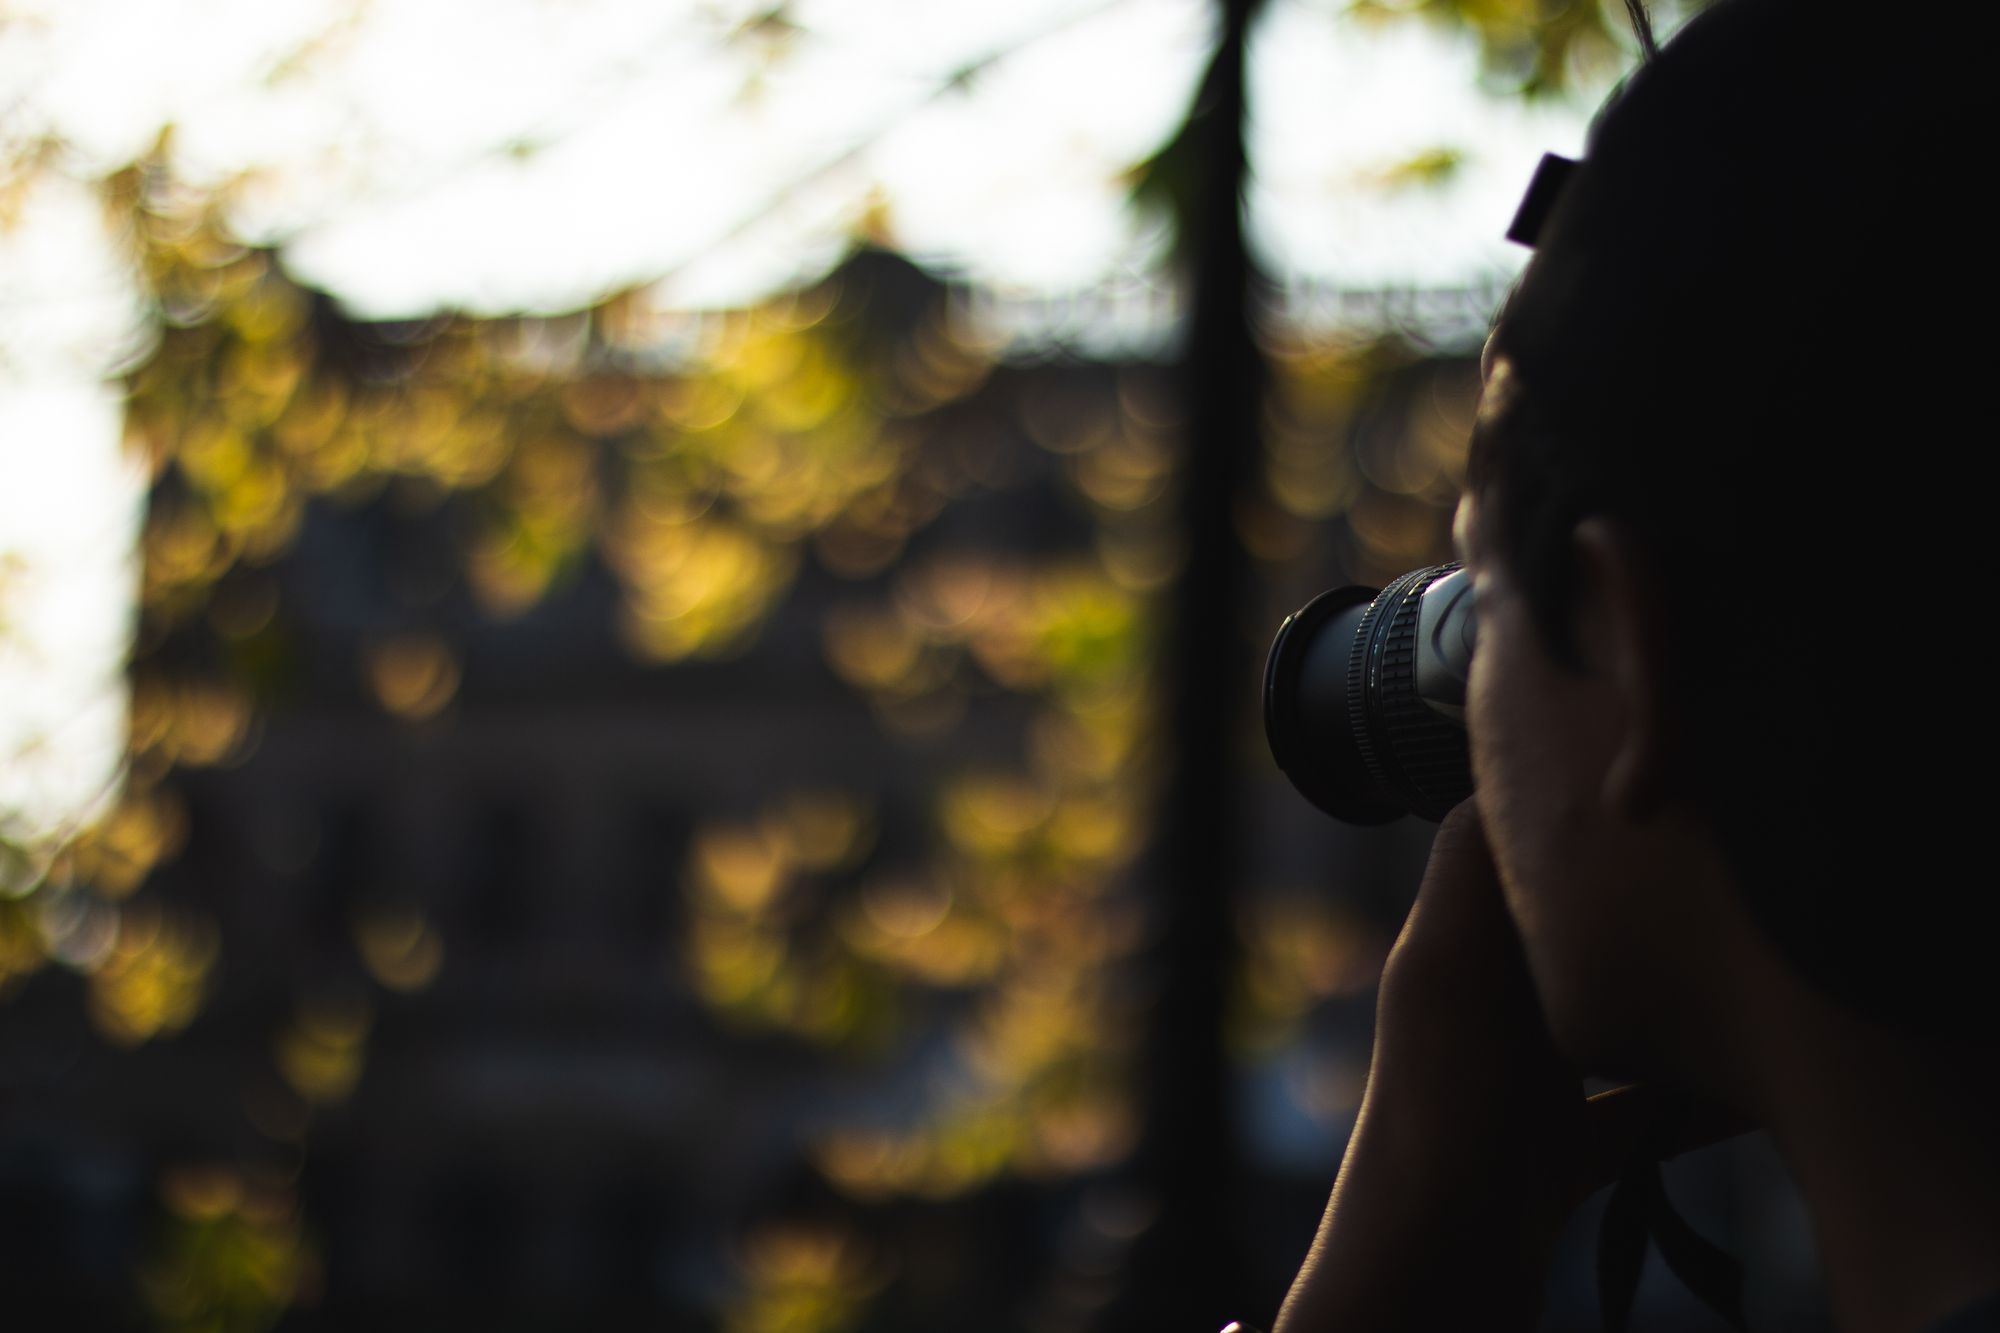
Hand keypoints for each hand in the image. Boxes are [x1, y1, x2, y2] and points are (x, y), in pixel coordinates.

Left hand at [1273, 800, 1743, 1331]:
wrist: (1427, 1278)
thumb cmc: (1439, 1124)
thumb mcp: (1451, 976)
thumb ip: (1472, 873)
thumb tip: (1505, 769)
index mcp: (1449, 953)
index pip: (1498, 848)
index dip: (1557, 807)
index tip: (1637, 779)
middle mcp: (1477, 1007)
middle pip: (1561, 929)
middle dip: (1626, 902)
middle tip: (1709, 872)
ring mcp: (1515, 1087)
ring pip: (1606, 1015)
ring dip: (1664, 997)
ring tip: (1735, 971)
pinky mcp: (1552, 1157)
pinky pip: (1636, 1113)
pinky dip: (1692, 1101)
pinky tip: (1750, 1094)